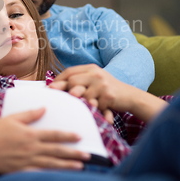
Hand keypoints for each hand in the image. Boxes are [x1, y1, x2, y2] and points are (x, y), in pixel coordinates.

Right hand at [0, 108, 89, 173]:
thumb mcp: (13, 118)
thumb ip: (30, 114)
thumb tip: (44, 108)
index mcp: (30, 134)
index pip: (54, 135)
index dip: (68, 136)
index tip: (80, 136)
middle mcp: (30, 148)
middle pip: (56, 151)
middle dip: (73, 153)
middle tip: (88, 155)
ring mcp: (26, 161)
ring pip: (51, 164)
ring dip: (66, 165)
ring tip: (80, 166)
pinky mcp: (19, 171)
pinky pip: (38, 173)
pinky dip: (50, 175)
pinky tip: (59, 176)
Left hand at [50, 64, 165, 123]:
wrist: (130, 96)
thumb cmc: (107, 90)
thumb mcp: (94, 81)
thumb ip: (79, 81)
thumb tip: (54, 86)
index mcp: (91, 68)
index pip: (70, 71)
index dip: (58, 80)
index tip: (49, 88)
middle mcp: (96, 74)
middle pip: (73, 80)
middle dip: (62, 90)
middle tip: (56, 98)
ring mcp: (102, 84)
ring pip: (81, 93)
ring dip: (76, 101)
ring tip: (72, 105)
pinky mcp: (108, 95)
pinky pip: (93, 104)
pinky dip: (89, 109)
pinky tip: (88, 111)